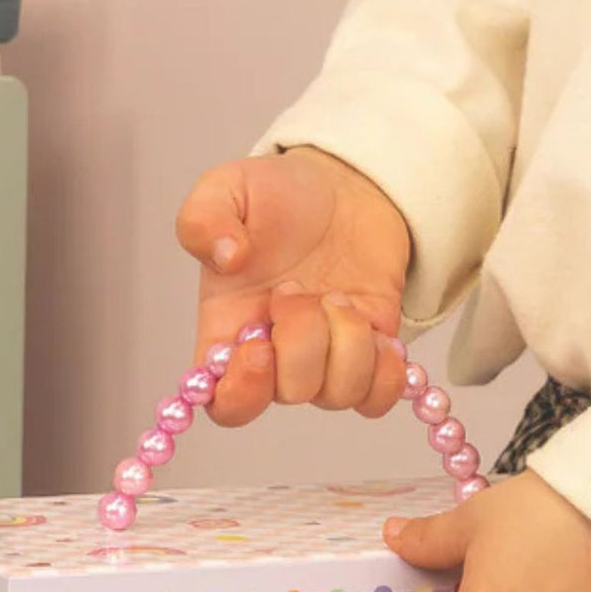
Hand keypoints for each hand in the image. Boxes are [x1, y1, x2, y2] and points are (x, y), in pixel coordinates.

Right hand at [176, 147, 410, 424]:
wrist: (342, 188)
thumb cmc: (277, 195)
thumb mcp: (226, 188)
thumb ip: (204, 218)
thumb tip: (225, 257)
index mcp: (229, 330)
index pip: (226, 404)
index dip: (243, 392)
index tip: (259, 347)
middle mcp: (277, 356)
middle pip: (290, 393)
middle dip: (303, 337)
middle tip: (297, 287)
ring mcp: (326, 359)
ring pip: (339, 394)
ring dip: (347, 342)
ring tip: (339, 297)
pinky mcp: (371, 354)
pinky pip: (380, 396)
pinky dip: (386, 371)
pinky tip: (377, 331)